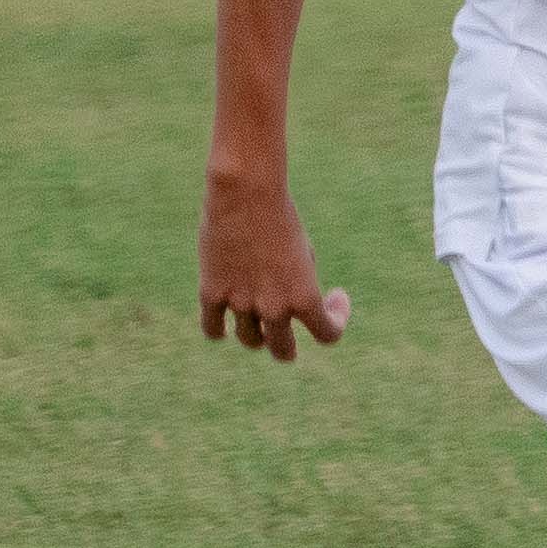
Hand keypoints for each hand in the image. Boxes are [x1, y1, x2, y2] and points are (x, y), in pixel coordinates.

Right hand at [198, 171, 349, 362]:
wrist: (247, 196)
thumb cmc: (281, 219)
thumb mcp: (303, 255)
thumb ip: (298, 288)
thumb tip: (287, 312)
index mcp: (305, 297)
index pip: (328, 335)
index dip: (334, 322)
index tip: (333, 298)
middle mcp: (274, 307)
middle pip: (282, 350)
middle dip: (287, 347)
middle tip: (288, 341)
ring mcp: (241, 303)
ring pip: (250, 341)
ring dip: (256, 336)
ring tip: (258, 323)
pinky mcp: (212, 293)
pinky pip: (213, 329)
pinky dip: (220, 329)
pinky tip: (225, 320)